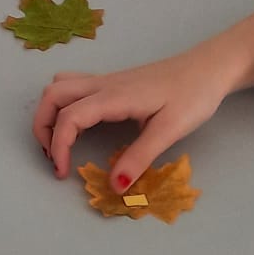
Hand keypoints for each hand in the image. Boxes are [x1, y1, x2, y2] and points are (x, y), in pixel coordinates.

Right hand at [32, 48, 235, 183]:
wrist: (210, 67)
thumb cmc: (194, 95)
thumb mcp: (169, 130)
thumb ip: (140, 158)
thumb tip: (114, 187)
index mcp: (113, 96)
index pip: (69, 117)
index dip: (58, 146)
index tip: (63, 173)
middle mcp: (104, 84)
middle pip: (52, 95)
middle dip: (42, 126)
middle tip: (53, 158)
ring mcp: (107, 80)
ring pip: (60, 87)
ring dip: (51, 113)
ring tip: (61, 143)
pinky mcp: (114, 82)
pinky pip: (75, 86)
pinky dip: (65, 105)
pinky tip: (81, 126)